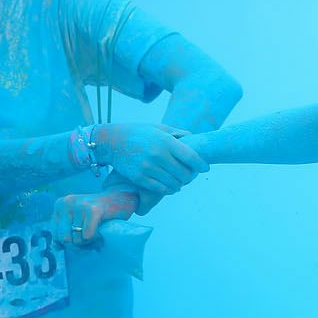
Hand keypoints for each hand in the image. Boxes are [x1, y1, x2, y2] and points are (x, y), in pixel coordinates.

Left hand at [52, 191, 137, 247]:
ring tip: (95, 231)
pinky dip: (95, 238)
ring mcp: (79, 205)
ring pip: (77, 239)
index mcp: (60, 205)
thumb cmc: (98, 211)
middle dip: (78, 242)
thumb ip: (64, 231)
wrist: (121, 197)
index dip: (67, 241)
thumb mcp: (76, 218)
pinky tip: (100, 230)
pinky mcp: (93, 210)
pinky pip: (88, 235)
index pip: (55, 234)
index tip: (79, 236)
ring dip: (88, 240)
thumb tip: (57, 247)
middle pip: (64, 238)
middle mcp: (66, 203)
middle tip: (89, 236)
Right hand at [91, 122, 206, 194]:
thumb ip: (178, 133)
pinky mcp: (139, 178)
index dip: (201, 165)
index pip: (190, 157)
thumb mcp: (160, 127)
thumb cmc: (139, 132)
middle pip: (184, 173)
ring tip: (182, 181)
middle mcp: (158, 156)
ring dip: (181, 184)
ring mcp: (148, 168)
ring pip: (174, 184)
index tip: (205, 168)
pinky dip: (169, 189)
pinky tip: (172, 186)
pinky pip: (160, 189)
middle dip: (191, 176)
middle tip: (192, 175)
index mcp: (166, 142)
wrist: (112, 141)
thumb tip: (194, 138)